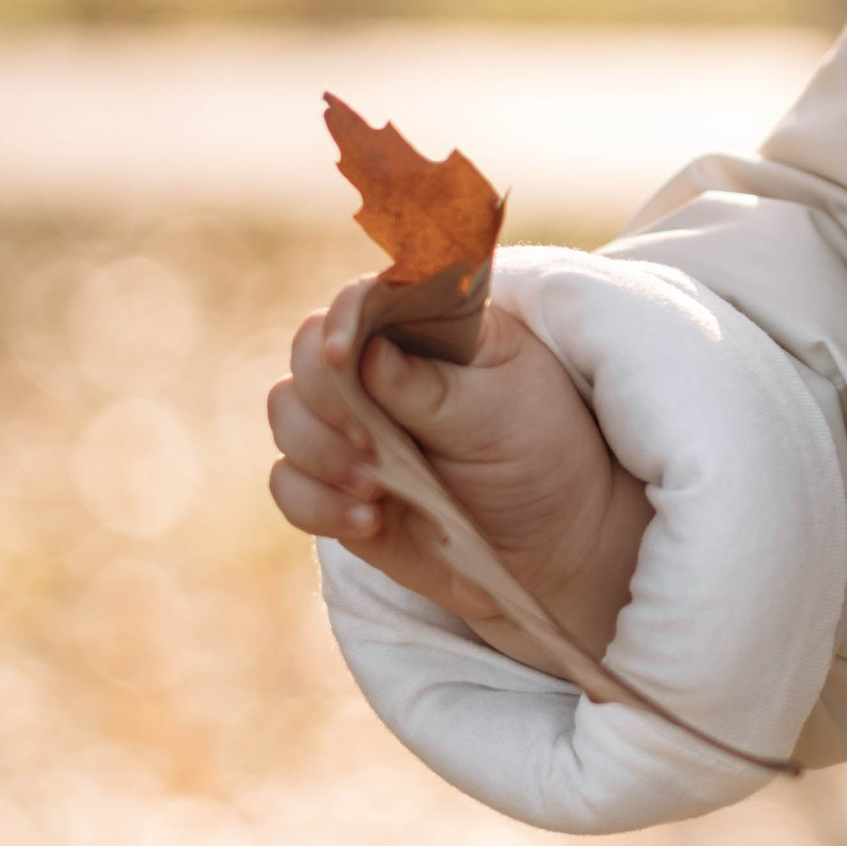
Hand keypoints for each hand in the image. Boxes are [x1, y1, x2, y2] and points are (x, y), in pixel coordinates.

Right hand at [267, 276, 652, 672]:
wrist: (559, 543)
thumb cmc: (544, 455)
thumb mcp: (507, 413)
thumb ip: (436, 388)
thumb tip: (369, 355)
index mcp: (426, 328)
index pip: (361, 302)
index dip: (341, 320)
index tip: (341, 355)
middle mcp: (377, 372)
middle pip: (306, 359)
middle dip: (328, 402)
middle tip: (372, 442)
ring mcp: (352, 430)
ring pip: (287, 419)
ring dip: (320, 452)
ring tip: (378, 487)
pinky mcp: (337, 488)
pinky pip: (288, 486)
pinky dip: (315, 502)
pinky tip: (370, 519)